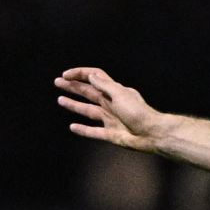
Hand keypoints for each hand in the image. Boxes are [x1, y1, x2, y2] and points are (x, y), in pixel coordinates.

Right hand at [55, 67, 169, 151]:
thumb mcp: (120, 94)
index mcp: (114, 92)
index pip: (95, 78)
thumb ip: (104, 85)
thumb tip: (91, 75)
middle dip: (73, 87)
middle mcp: (110, 104)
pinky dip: (83, 130)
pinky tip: (72, 127)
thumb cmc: (138, 112)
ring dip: (74, 105)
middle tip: (57, 82)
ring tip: (60, 100)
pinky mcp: (111, 134)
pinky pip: (93, 132)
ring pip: (88, 111)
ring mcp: (110, 119)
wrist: (152, 134)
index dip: (80, 74)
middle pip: (88, 93)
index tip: (66, 75)